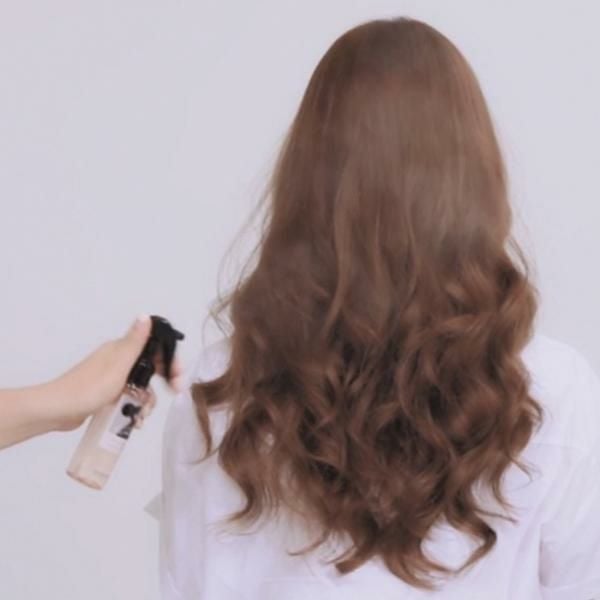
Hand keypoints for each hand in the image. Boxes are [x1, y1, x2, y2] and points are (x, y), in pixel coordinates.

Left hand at [47, 315, 183, 431]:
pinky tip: (136, 420)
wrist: (56, 411)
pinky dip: (135, 407)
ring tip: (144, 415)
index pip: (154, 348)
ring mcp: (112, 378)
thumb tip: (146, 316)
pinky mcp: (107, 394)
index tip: (178, 375)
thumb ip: (135, 343)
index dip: (170, 360)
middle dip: (164, 381)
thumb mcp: (118, 366)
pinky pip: (129, 398)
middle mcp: (118, 361)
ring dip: (148, 400)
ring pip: (141, 385)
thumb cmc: (89, 388)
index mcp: (121, 350)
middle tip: (173, 393)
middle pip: (151, 367)